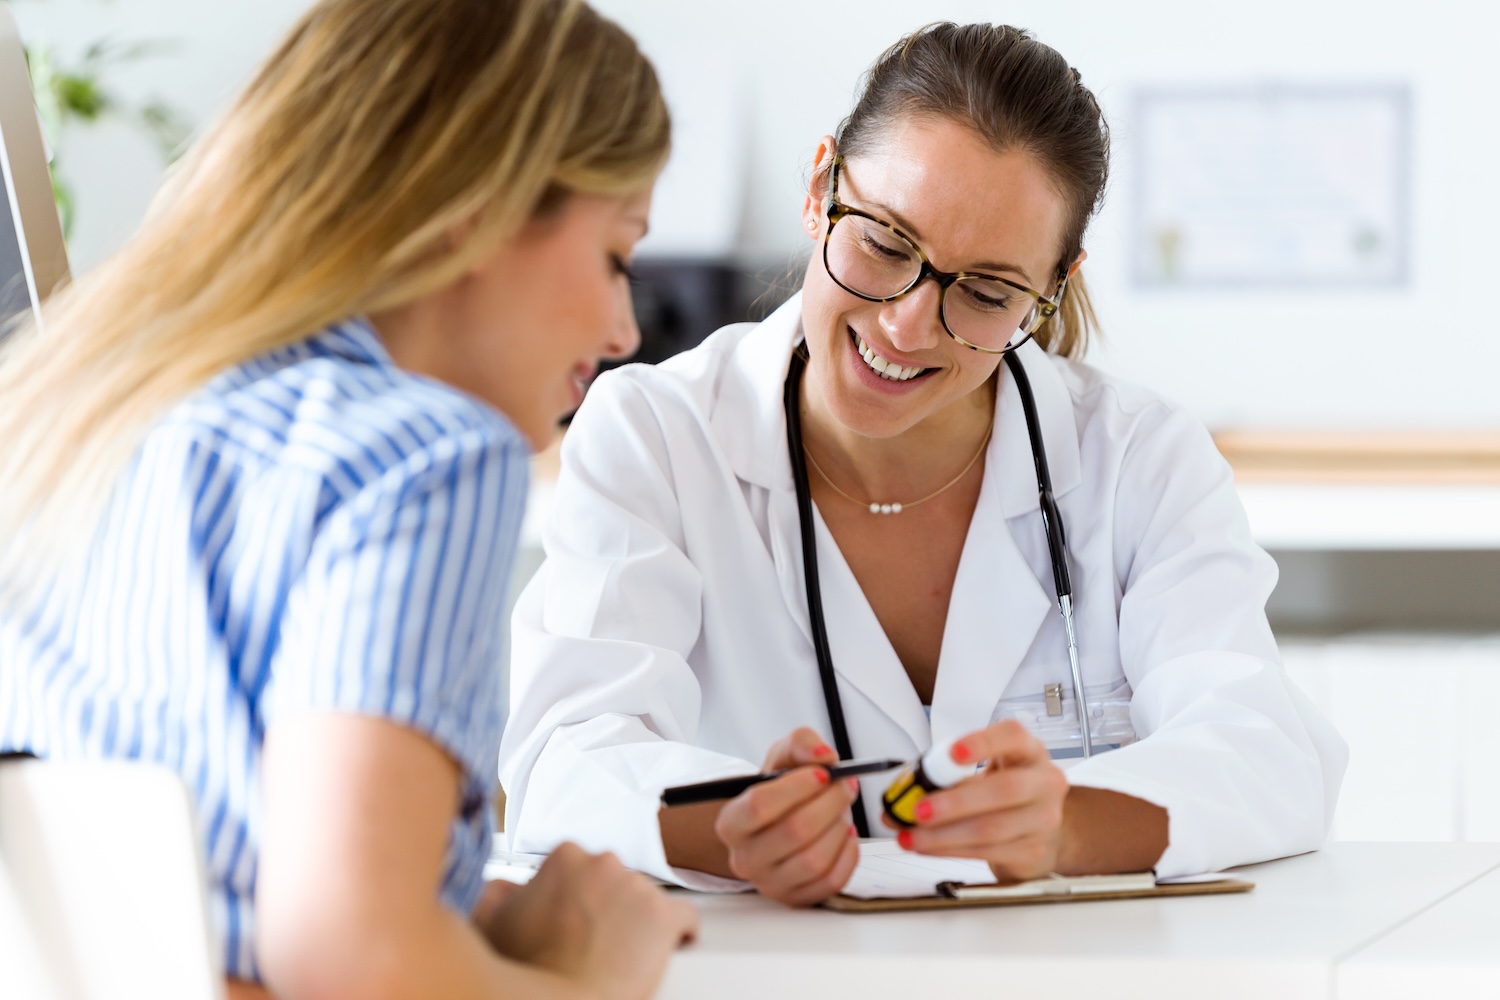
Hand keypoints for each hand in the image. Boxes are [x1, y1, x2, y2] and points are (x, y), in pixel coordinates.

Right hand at [473, 842, 697, 999]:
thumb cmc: (527, 971)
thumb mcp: (493, 922)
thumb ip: (498, 893)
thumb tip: (505, 887)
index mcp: (565, 857)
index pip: (582, 869)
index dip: (577, 899)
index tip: (574, 921)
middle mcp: (604, 862)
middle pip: (614, 882)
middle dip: (607, 908)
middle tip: (592, 943)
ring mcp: (638, 887)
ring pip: (645, 901)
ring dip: (636, 924)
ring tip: (618, 956)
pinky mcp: (666, 916)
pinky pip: (684, 918)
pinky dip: (678, 935)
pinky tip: (669, 949)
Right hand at [712, 727, 860, 905]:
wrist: (779, 823)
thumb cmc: (780, 791)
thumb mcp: (784, 756)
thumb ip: (802, 743)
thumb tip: (824, 755)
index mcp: (731, 822)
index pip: (759, 806)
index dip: (796, 787)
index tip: (823, 773)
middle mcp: (744, 858)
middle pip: (794, 832)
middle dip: (829, 803)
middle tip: (845, 785)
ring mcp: (770, 883)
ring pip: (814, 860)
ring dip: (839, 828)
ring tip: (842, 810)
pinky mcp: (796, 898)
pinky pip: (831, 882)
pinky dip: (848, 855)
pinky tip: (846, 835)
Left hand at [886, 720, 1068, 881]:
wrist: (1036, 832)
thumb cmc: (1002, 795)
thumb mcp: (981, 773)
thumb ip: (944, 778)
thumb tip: (898, 800)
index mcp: (1028, 751)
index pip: (1012, 736)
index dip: (983, 742)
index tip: (953, 752)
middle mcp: (1043, 783)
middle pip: (1005, 790)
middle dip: (956, 801)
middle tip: (919, 810)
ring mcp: (1043, 820)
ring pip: (992, 828)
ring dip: (944, 834)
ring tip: (912, 836)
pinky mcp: (1033, 852)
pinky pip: (987, 852)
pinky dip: (951, 850)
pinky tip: (929, 847)